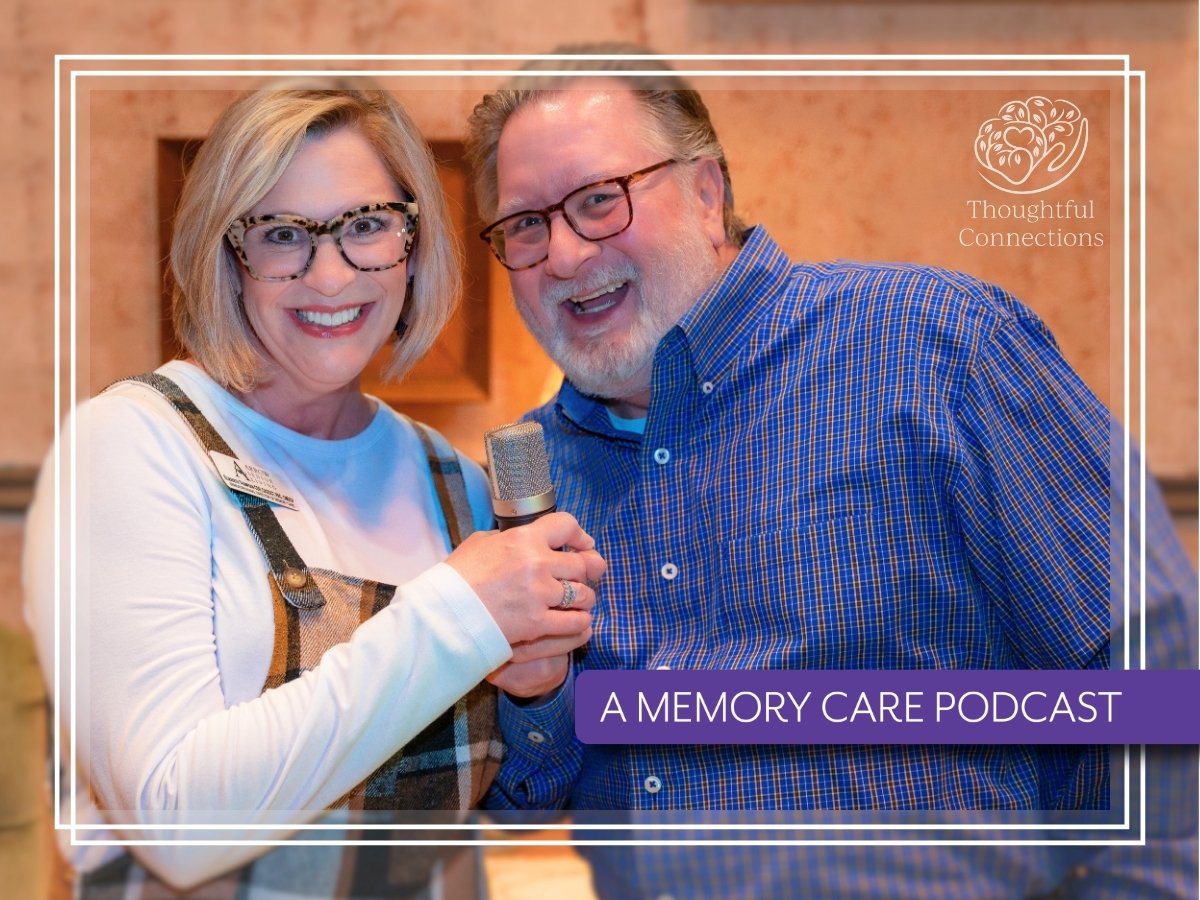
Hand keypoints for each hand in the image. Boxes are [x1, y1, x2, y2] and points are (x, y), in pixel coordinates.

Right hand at [446, 512, 605, 646]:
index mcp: (522, 538)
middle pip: (581, 563)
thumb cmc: (457, 578)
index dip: (579, 535)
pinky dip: (580, 621)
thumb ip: (506, 538)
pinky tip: (575, 620)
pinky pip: (576, 621)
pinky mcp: (538, 622)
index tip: (583, 545)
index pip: (566, 525)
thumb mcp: (480, 544)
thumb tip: (521, 537)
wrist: (443, 614)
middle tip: (581, 579)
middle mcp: (536, 563)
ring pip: (584, 594)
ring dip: (583, 599)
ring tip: (576, 603)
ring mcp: (539, 594)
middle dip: (584, 572)